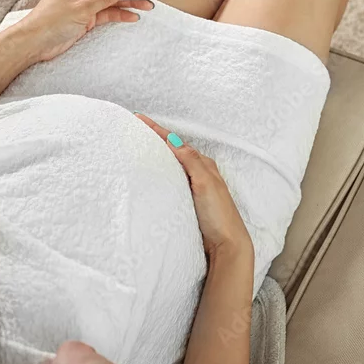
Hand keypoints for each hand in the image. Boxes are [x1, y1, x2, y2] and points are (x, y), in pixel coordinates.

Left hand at [16, 0, 153, 61]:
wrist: (34, 44)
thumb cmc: (48, 22)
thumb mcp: (81, 9)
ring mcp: (83, 4)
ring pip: (110, 2)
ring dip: (126, 4)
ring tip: (146, 6)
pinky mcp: (85, 18)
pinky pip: (106, 13)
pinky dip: (118, 15)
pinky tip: (132, 15)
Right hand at [135, 114, 252, 258]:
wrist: (227, 246)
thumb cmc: (219, 215)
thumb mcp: (206, 183)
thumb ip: (191, 161)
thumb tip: (174, 139)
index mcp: (204, 166)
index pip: (177, 143)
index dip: (158, 131)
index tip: (139, 118)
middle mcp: (200, 174)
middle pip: (174, 151)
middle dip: (157, 140)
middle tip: (137, 129)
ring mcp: (194, 188)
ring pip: (173, 166)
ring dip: (159, 156)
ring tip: (141, 147)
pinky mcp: (189, 203)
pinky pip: (172, 181)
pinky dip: (162, 173)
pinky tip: (154, 175)